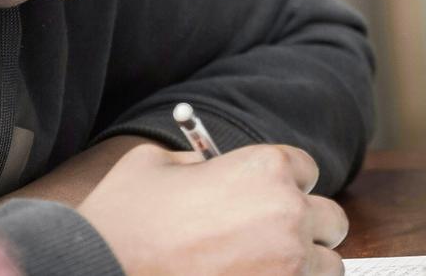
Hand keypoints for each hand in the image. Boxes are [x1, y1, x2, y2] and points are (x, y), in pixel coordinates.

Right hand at [78, 144, 347, 275]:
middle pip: (330, 219)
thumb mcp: (158, 165)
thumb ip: (201, 161)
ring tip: (262, 269)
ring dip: (303, 267)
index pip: (307, 169)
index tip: (267, 199)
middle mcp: (288, 214)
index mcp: (265, 167)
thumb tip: (215, 167)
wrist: (96, 273)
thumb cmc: (123, 220)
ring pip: (328, 266)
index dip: (284, 184)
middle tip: (269, 239)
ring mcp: (289, 266)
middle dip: (305, 227)